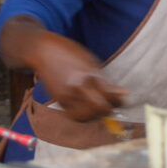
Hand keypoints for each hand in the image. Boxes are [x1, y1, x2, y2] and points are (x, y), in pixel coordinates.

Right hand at [0, 16, 126, 121]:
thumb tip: (123, 94)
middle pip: (100, 109)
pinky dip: (82, 115)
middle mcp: (79, 86)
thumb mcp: (91, 62)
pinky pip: (74, 115)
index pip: (111, 96)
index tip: (121, 99)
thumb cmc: (70, 53)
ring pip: (87, 116)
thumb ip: (105, 81)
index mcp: (90, 74)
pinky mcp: (58, 100)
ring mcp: (67, 94)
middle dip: (108, 110)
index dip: (119, 101)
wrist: (43, 50)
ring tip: (96, 107)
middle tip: (109, 105)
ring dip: (94, 115)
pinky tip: (84, 107)